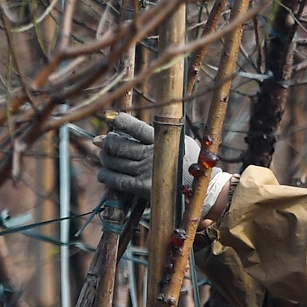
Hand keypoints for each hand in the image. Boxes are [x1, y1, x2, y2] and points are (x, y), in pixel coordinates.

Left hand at [96, 113, 234, 215]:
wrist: (202, 188)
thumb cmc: (189, 161)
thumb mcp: (178, 140)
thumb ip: (156, 135)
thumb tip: (125, 130)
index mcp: (162, 138)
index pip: (135, 127)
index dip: (119, 122)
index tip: (110, 118)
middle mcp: (153, 153)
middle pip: (119, 144)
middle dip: (108, 142)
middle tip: (105, 142)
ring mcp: (147, 171)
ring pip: (115, 161)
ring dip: (105, 158)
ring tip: (105, 156)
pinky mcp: (143, 187)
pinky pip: (117, 180)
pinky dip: (106, 175)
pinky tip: (104, 174)